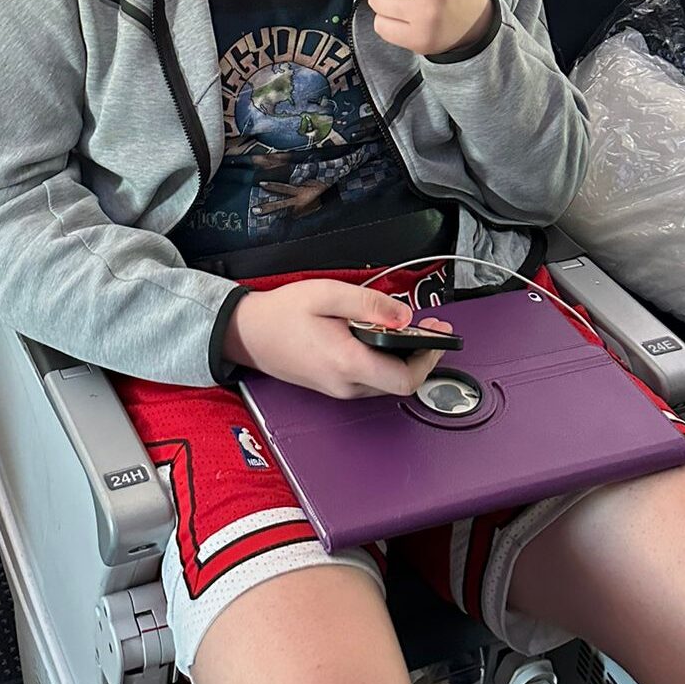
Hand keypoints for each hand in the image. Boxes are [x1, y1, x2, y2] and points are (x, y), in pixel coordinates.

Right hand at [223, 280, 448, 398]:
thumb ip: (369, 304)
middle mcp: (345, 384)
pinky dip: (386, 361)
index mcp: (347, 363)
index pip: (405, 379)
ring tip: (409, 328)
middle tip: (431, 326)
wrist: (247, 333)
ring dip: (405, 359)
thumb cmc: (281, 314)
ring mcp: (339, 389)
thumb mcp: (327, 294)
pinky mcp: (334, 385)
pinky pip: (371, 379)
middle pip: (401, 383)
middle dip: (422, 355)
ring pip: (387, 382)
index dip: (429, 358)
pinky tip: (384, 338)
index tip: (437, 335)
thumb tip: (403, 317)